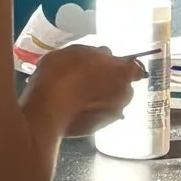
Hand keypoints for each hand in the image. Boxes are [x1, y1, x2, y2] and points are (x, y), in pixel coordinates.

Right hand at [29, 41, 143, 134]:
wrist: (46, 111)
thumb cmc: (60, 75)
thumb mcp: (75, 51)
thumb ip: (96, 53)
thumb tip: (105, 56)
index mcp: (122, 72)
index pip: (134, 66)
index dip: (121, 65)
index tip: (107, 65)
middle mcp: (124, 94)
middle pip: (122, 85)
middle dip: (110, 82)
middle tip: (88, 79)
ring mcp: (113, 114)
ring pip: (111, 101)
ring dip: (100, 98)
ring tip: (79, 95)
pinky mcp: (99, 129)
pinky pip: (99, 115)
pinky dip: (91, 111)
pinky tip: (74, 108)